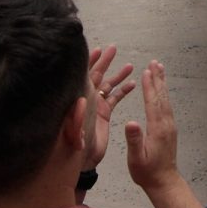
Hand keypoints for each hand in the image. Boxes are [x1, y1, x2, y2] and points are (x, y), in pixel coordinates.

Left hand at [86, 46, 136, 169]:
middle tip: (113, 48)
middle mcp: (88, 98)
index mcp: (81, 97)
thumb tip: (82, 102)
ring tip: (129, 65)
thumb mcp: (74, 129)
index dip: (91, 61)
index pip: (85, 74)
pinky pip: (115, 97)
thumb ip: (77, 117)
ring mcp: (96, 105)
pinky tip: (133, 84)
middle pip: (97, 74)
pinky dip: (124, 90)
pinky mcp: (104, 113)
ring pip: (109, 85)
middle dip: (106, 61)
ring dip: (118, 75)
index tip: (98, 49)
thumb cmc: (74, 143)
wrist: (81, 159)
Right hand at [124, 61, 179, 192]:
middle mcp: (166, 124)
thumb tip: (131, 122)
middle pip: (161, 97)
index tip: (146, 71)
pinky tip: (161, 89)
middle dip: (158, 79)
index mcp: (157, 129)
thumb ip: (134, 140)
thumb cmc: (146, 171)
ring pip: (166, 100)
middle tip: (155, 62)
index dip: (149, 86)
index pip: (152, 103)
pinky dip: (163, 94)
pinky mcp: (169, 128)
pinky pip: (167, 106)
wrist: (164, 181)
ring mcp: (170, 126)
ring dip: (162, 83)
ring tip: (160, 69)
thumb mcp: (136, 158)